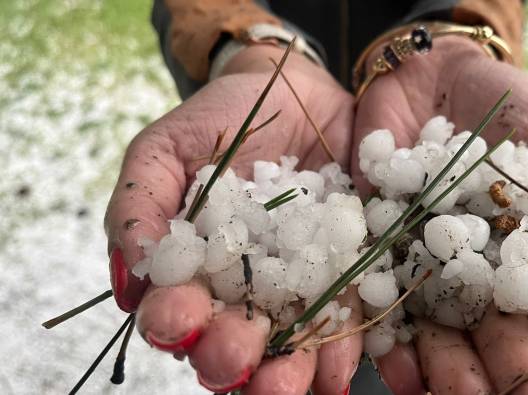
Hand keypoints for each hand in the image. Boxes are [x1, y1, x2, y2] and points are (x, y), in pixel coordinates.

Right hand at [104, 45, 360, 393]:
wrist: (296, 93)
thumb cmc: (223, 118)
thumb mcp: (168, 148)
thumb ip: (140, 203)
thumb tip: (130, 281)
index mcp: (195, 269)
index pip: (178, 311)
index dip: (173, 322)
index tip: (175, 320)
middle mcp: (245, 290)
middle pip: (233, 340)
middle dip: (229, 357)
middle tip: (232, 358)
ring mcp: (299, 285)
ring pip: (290, 345)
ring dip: (286, 374)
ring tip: (287, 387)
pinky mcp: (348, 271)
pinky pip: (346, 315)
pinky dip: (343, 346)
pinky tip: (338, 369)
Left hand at [352, 36, 527, 393]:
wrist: (434, 70)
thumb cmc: (507, 106)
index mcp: (517, 255)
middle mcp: (467, 268)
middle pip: (485, 332)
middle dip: (500, 370)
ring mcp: (418, 258)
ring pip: (430, 324)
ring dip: (440, 365)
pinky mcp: (373, 240)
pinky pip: (375, 291)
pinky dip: (381, 327)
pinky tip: (394, 363)